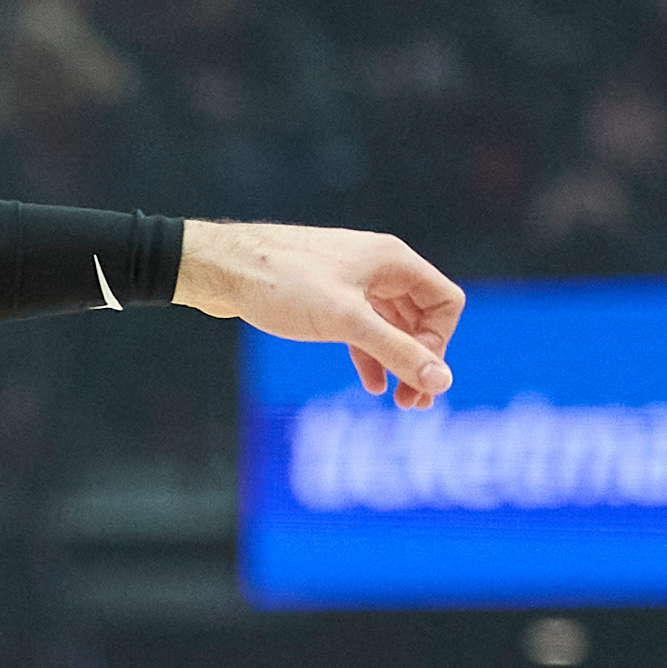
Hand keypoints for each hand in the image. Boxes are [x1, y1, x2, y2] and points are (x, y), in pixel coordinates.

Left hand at [179, 222, 463, 407]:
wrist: (222, 267)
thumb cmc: (283, 284)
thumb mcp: (347, 321)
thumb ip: (397, 351)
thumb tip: (443, 382)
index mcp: (392, 261)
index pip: (444, 302)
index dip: (439, 343)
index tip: (418, 377)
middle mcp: (377, 267)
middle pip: (420, 317)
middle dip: (420, 360)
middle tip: (412, 406)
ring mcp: (352, 281)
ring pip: (391, 325)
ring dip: (397, 362)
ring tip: (397, 402)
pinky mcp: (327, 297)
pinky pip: (362, 328)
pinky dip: (370, 356)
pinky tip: (371, 384)